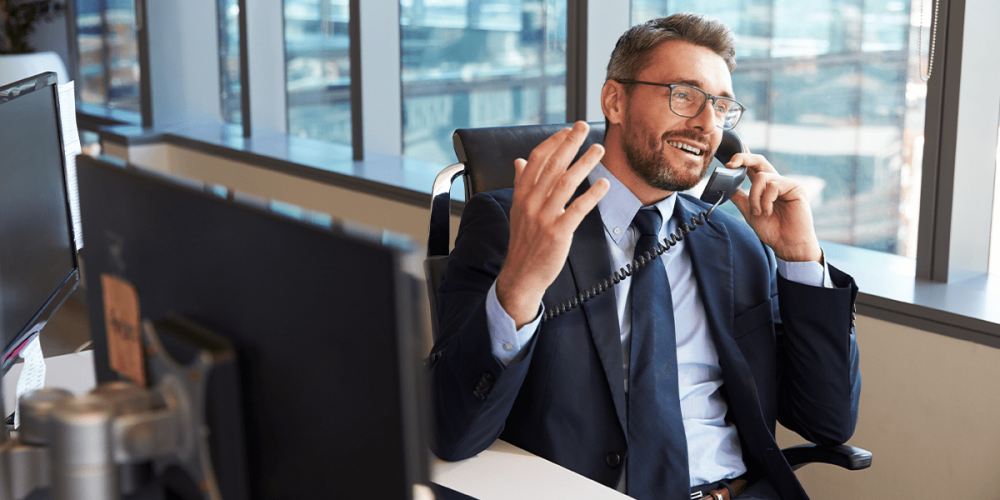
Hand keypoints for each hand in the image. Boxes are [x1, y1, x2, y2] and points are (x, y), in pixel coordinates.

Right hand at [496, 122, 609, 327]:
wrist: (521, 274)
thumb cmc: (524, 242)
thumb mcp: (517, 210)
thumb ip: (520, 184)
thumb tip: (520, 161)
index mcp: (521, 194)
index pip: (537, 160)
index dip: (553, 142)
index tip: (568, 130)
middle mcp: (531, 202)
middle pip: (552, 165)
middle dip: (570, 143)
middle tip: (584, 127)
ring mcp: (544, 217)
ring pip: (566, 182)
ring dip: (584, 162)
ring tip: (599, 149)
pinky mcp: (558, 232)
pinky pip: (578, 208)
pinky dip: (592, 194)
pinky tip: (603, 183)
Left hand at [726, 151, 821, 262]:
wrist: (787, 244)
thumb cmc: (772, 230)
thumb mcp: (750, 212)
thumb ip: (740, 198)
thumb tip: (726, 186)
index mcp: (765, 187)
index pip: (753, 168)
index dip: (743, 157)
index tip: (730, 153)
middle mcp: (776, 182)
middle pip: (759, 161)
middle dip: (744, 158)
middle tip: (730, 163)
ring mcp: (786, 183)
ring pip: (761, 177)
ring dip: (754, 196)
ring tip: (759, 212)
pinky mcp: (795, 187)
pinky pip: (773, 185)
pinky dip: (766, 200)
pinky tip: (768, 211)